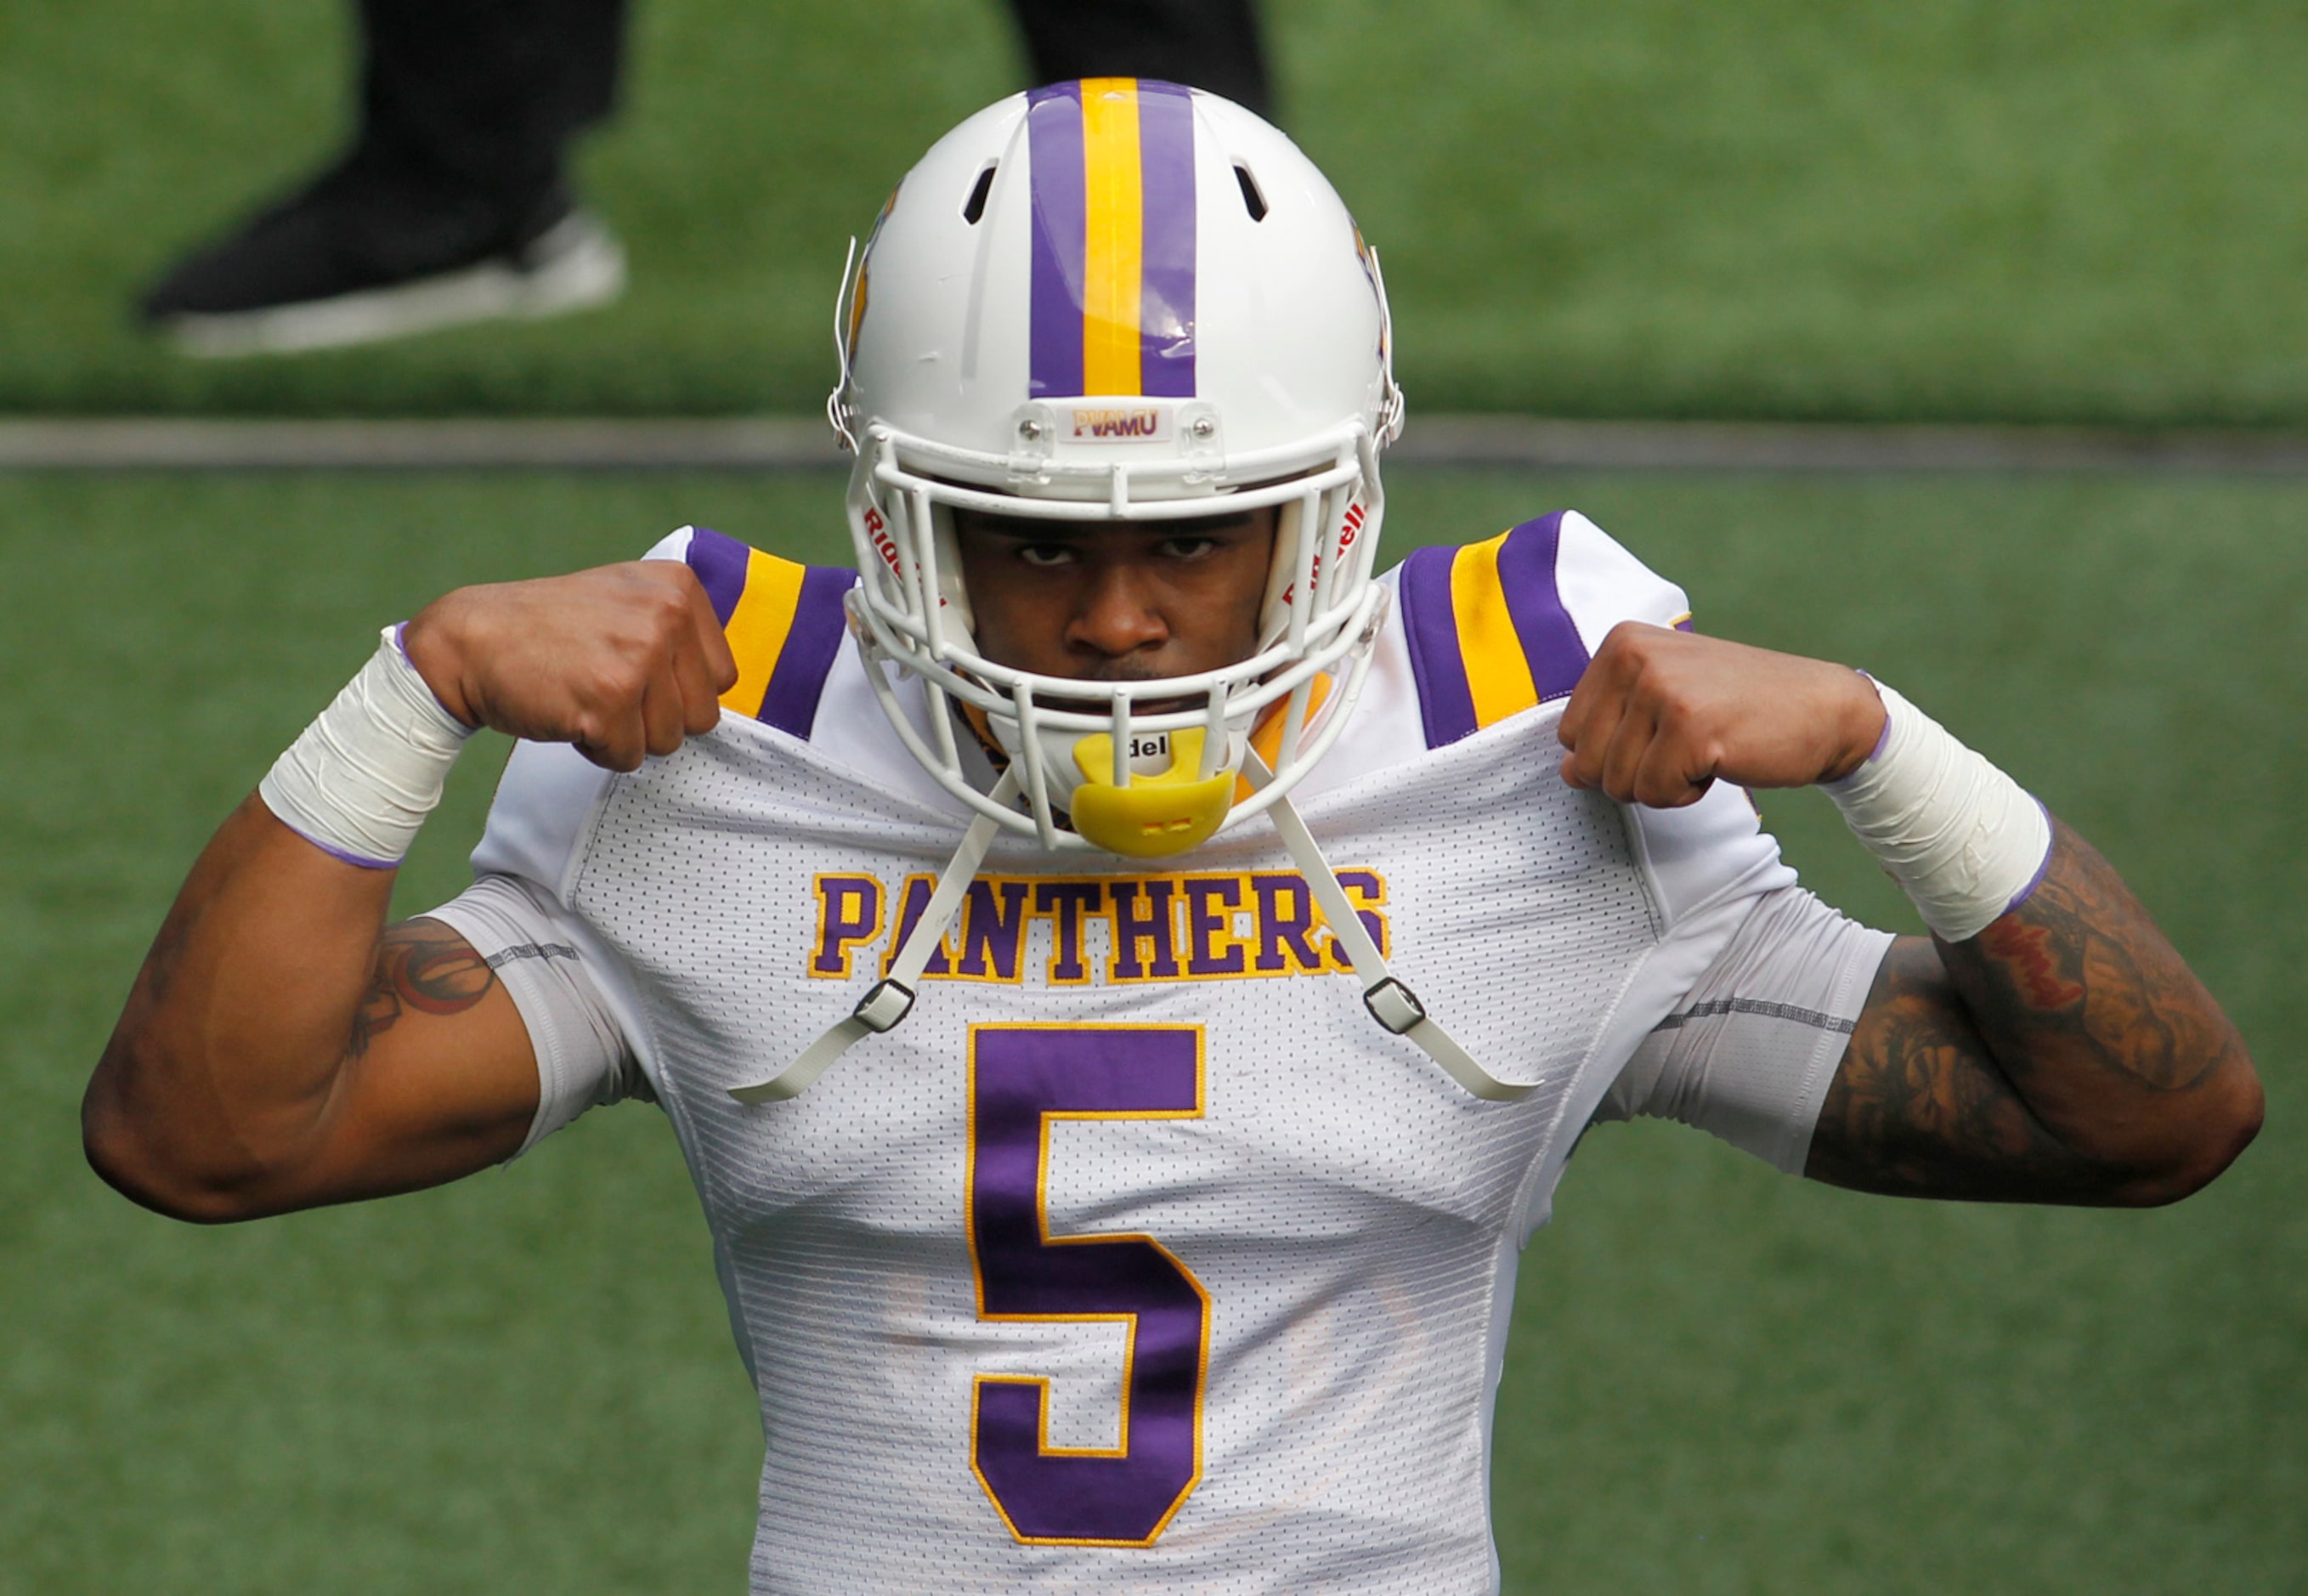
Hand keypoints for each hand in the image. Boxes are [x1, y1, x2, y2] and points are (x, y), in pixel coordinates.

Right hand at [402, 562, 738, 770]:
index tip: (632, 671)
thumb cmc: (553, 631)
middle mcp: (666, 615)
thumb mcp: (628, 601)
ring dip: (625, 734)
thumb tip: (730, 687)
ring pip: (668, 741)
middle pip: (702, 716)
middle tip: (605, 687)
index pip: (723, 678)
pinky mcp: (608, 700)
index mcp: (679, 588)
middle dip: (655, 718)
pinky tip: (569, 712)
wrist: (472, 639)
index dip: (677, 691)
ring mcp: (639, 657)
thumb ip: (680, 632)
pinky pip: (629, 759)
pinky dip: (597, 750)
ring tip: (585, 694)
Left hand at [1556, 623, 1886, 806]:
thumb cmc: (1740, 707)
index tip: (1664, 730)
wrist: (1825, 710)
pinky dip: (1686, 794)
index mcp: (1621, 642)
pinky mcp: (1690, 728)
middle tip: (1686, 743)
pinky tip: (1720, 760)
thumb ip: (1610, 728)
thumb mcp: (1663, 697)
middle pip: (1587, 762)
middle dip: (1634, 772)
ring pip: (1617, 783)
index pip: (1570, 733)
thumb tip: (1567, 772)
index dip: (1615, 751)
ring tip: (1704, 746)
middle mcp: (1635, 657)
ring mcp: (1662, 690)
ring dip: (1663, 783)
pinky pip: (1654, 794)